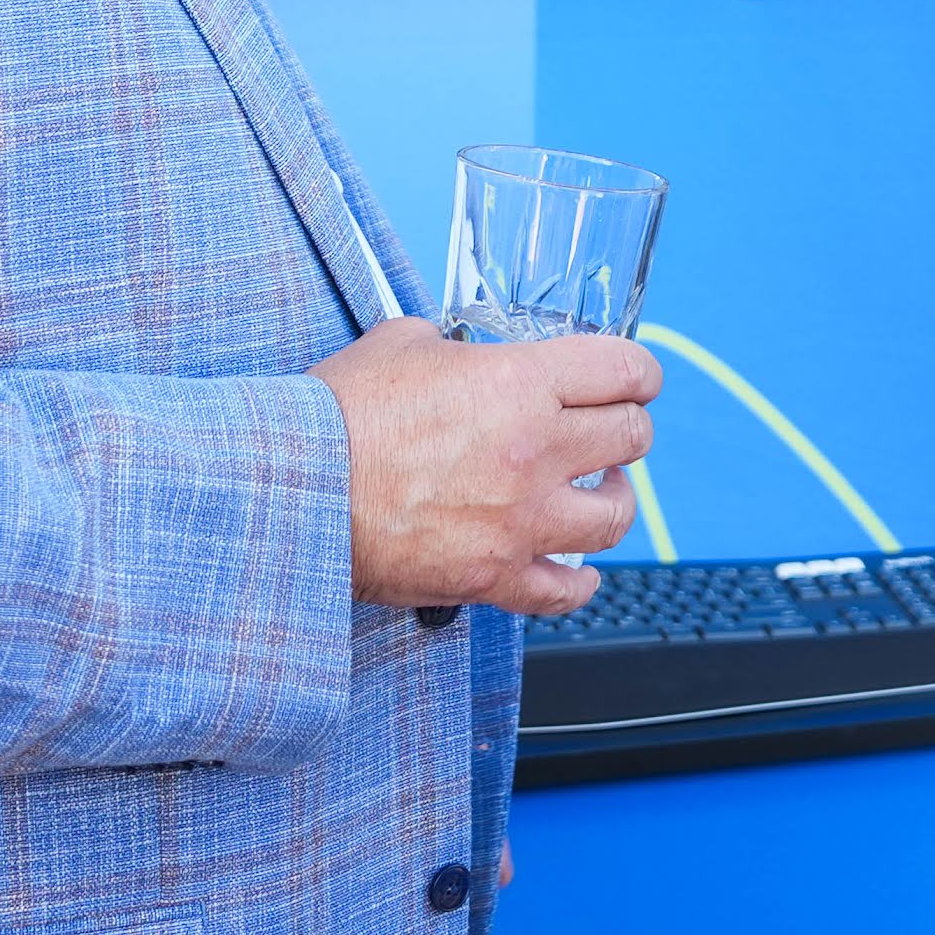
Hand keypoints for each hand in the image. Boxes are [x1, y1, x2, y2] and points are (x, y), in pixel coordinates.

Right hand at [313, 317, 660, 616]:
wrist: (295, 492)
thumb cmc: (337, 417)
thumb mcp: (400, 344)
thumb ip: (451, 347)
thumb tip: (459, 356)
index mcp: (519, 382)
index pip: (622, 369)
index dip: (639, 372)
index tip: (637, 380)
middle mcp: (535, 451)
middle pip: (631, 437)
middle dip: (628, 429)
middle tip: (614, 431)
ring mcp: (521, 520)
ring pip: (614, 517)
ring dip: (614, 500)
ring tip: (602, 493)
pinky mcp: (495, 576)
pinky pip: (566, 590)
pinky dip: (580, 582)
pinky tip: (579, 570)